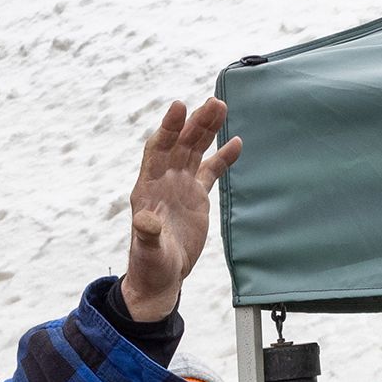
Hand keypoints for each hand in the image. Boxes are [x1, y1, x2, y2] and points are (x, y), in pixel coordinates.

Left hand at [117, 99, 240, 325]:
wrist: (160, 278)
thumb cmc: (150, 266)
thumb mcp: (148, 251)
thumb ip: (147, 234)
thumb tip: (145, 220)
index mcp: (148, 188)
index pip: (158, 150)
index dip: (168, 128)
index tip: (179, 107)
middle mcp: (164, 181)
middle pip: (180, 144)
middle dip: (196, 123)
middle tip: (214, 103)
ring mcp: (181, 186)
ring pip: (195, 151)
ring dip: (207, 130)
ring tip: (222, 107)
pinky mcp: (196, 197)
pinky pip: (210, 171)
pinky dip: (222, 157)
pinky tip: (236, 142)